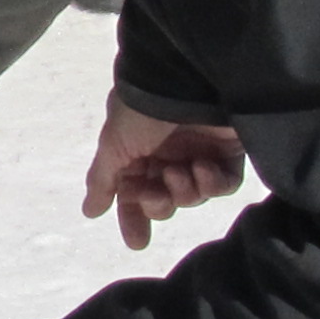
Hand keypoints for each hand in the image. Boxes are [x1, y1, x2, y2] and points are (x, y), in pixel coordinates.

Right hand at [81, 96, 247, 252]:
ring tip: (180, 171)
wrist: (184, 78)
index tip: (138, 241)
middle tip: (157, 193)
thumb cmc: (143, 109)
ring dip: (185, 191)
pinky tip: (203, 168)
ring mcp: (200, 153)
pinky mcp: (230, 151)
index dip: (135, 218)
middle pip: (166, 200)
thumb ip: (103, 179)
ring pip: (194, 195)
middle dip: (159, 203)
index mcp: (139, 151)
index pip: (136, 194)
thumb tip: (89, 211)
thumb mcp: (114, 143)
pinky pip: (224, 183)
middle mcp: (169, 154)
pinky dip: (213, 183)